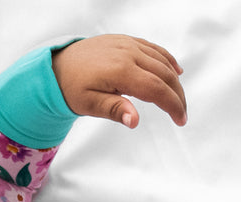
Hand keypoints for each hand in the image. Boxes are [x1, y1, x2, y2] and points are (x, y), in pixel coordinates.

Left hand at [52, 34, 186, 127]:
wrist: (58, 66)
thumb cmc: (71, 88)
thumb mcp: (89, 105)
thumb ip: (114, 110)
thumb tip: (134, 120)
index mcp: (120, 71)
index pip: (156, 89)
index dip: (172, 105)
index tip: (180, 120)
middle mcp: (128, 53)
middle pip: (164, 74)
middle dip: (177, 96)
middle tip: (182, 115)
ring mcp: (129, 44)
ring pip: (162, 61)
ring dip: (174, 81)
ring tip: (178, 100)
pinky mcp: (127, 41)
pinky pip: (154, 49)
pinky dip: (167, 60)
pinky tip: (176, 71)